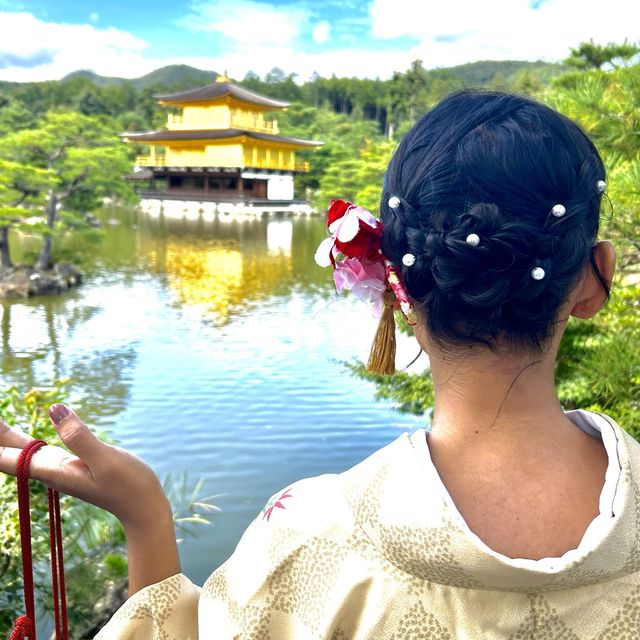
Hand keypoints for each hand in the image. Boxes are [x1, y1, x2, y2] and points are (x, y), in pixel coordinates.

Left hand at [0, 404, 168, 531]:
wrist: (142, 506)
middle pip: (5, 452)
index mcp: (50, 469)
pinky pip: (35, 449)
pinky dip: (17, 440)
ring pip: (17, 451)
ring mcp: (57, 467)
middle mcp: (48, 469)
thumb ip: (80, 436)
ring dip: (0, 437)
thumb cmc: (128, 484)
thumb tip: (54, 408)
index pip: (3, 455)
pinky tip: (15, 436)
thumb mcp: (106, 460)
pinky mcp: (69, 463)